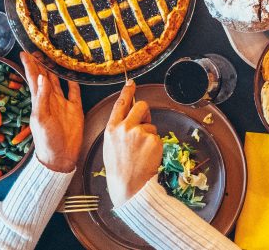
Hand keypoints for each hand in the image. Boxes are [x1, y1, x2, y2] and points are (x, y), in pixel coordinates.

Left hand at [20, 51, 82, 172]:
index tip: (25, 53)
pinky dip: (73, 81)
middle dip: (42, 64)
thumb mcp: (41, 119)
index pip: (34, 79)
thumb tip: (43, 77)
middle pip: (45, 77)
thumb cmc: (46, 140)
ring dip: (56, 70)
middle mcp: (50, 99)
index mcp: (39, 101)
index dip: (30, 66)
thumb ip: (42, 98)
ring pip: (58, 81)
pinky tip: (73, 73)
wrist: (61, 156)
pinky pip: (74, 91)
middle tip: (39, 49)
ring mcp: (63, 103)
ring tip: (54, 56)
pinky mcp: (75, 108)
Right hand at [103, 81, 161, 206]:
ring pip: (150, 125)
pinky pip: (157, 137)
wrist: (129, 186)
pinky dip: (155, 145)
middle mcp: (124, 128)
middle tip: (145, 124)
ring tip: (142, 152)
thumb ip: (119, 131)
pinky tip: (148, 156)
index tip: (131, 83)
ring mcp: (139, 132)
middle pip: (140, 106)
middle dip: (145, 112)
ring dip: (149, 135)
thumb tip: (130, 120)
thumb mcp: (111, 147)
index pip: (120, 104)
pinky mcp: (152, 139)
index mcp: (112, 130)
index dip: (127, 91)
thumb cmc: (120, 170)